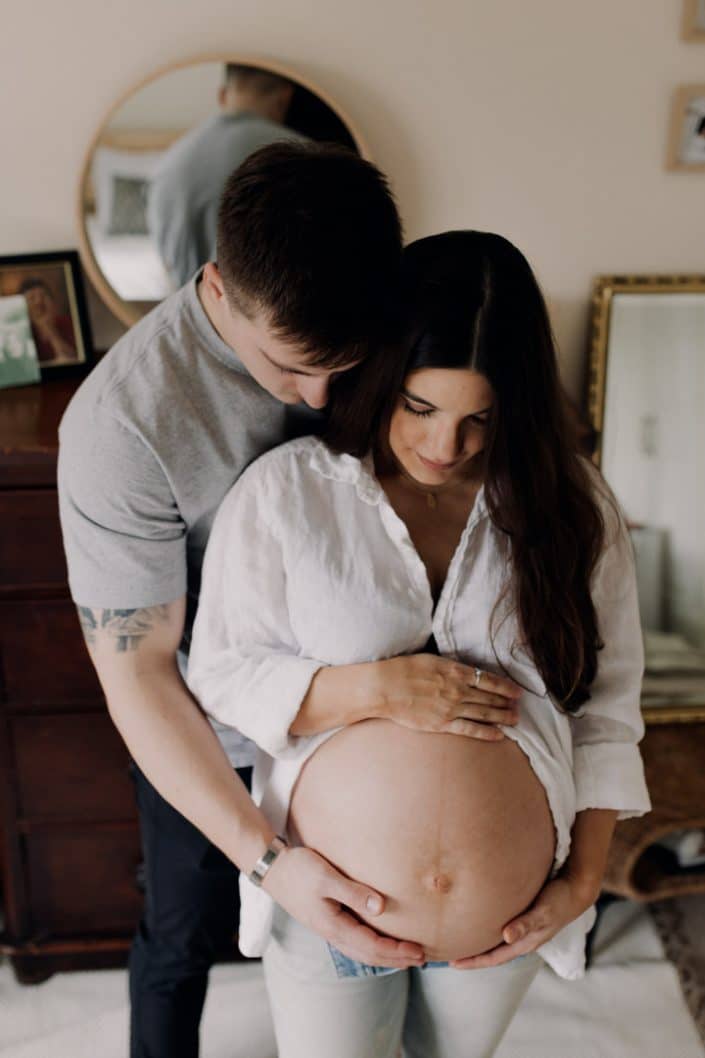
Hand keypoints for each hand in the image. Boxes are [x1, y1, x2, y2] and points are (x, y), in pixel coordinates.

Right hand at [263, 845, 425, 967]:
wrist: (271, 868)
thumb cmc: (298, 869)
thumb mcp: (327, 877)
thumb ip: (354, 892)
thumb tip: (382, 908)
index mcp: (334, 926)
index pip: (372, 946)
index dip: (397, 952)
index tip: (419, 951)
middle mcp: (332, 932)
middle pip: (369, 954)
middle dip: (395, 959)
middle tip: (421, 959)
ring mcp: (328, 927)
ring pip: (361, 950)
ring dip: (384, 955)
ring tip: (404, 955)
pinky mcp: (326, 920)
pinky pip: (354, 941)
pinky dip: (371, 946)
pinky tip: (377, 940)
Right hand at [371, 654, 521, 740]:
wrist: (386, 687)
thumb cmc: (405, 669)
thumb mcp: (433, 660)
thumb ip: (452, 667)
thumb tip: (467, 671)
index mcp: (456, 671)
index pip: (489, 680)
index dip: (506, 687)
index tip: (516, 691)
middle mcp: (458, 690)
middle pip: (490, 698)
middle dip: (507, 703)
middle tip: (519, 707)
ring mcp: (451, 708)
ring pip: (484, 713)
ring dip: (502, 717)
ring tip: (515, 720)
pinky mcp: (442, 724)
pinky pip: (469, 729)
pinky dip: (486, 732)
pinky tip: (499, 735)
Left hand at [449, 874, 595, 969]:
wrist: (575, 887)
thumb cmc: (559, 899)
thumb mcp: (544, 911)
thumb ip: (526, 923)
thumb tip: (507, 937)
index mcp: (525, 943)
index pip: (494, 958)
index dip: (473, 962)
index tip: (453, 963)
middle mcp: (521, 938)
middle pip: (491, 952)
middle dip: (471, 955)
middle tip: (447, 954)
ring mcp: (523, 928)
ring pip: (495, 940)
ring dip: (478, 942)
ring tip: (458, 938)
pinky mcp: (523, 915)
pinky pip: (500, 926)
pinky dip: (486, 928)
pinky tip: (478, 920)